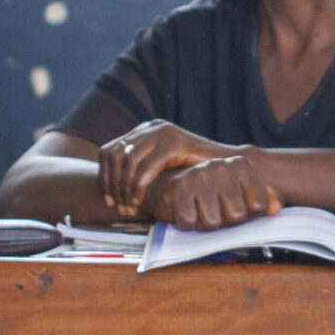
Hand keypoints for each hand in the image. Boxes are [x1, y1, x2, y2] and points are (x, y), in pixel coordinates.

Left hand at [100, 120, 242, 212]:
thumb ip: (141, 170)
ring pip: (126, 160)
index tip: (110, 200)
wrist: (229, 167)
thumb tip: (113, 189)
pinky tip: (140, 199)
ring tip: (130, 206)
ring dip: (124, 187)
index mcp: (144, 131)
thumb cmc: (195, 174)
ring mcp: (162, 131)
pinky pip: (145, 166)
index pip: (108, 151)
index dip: (105, 177)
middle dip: (112, 185)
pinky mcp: (174, 141)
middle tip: (120, 207)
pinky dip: (138, 185)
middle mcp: (150, 127)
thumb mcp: (162, 169)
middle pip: (114, 155)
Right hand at [146, 153, 284, 229]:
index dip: (246, 215)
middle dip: (224, 221)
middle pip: (236, 216)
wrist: (169, 187)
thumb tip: (276, 207)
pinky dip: (186, 224)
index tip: (233, 206)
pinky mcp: (179, 188)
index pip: (258, 206)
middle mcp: (222, 166)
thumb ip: (264, 200)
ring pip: (213, 222)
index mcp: (241, 165)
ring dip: (204, 224)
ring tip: (198, 210)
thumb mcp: (240, 195)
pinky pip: (190, 222)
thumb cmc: (210, 195)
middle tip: (213, 210)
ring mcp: (199, 175)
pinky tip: (184, 211)